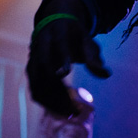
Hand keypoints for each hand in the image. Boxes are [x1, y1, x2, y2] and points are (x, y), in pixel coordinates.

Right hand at [26, 0, 110, 114]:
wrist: (53, 24)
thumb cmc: (74, 35)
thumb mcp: (87, 40)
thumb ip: (94, 57)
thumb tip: (107, 74)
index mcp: (57, 32)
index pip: (58, 45)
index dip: (61, 58)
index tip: (65, 73)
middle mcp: (41, 45)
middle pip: (44, 68)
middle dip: (57, 90)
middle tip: (74, 108)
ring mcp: (33, 59)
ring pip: (37, 84)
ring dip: (52, 102)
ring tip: (71, 113)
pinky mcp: (31, 71)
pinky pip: (35, 90)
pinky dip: (47, 103)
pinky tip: (62, 109)